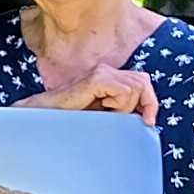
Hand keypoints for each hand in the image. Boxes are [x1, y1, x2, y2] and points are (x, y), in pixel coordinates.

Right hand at [18, 66, 159, 123]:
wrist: (43, 119)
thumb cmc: (68, 121)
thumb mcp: (102, 116)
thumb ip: (119, 109)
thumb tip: (145, 116)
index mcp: (107, 77)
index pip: (140, 82)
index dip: (149, 101)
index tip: (148, 122)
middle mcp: (106, 71)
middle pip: (143, 82)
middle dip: (146, 104)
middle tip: (140, 122)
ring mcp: (101, 73)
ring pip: (135, 88)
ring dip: (126, 108)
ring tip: (107, 114)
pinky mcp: (97, 79)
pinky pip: (124, 91)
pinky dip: (119, 105)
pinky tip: (102, 109)